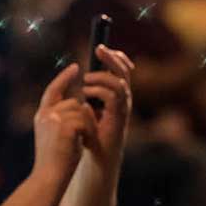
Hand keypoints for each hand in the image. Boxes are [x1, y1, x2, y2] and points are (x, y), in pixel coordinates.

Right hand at [32, 65, 98, 185]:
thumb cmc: (55, 162)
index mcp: (42, 115)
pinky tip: (82, 145)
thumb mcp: (56, 136)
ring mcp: (54, 118)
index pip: (54, 90)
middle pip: (74, 103)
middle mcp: (46, 114)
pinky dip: (88, 133)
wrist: (48, 177)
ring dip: (86, 127)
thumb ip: (63, 119)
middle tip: (81, 138)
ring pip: (82, 112)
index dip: (64, 77)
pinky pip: (85, 121)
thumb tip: (81, 106)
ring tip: (80, 144)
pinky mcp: (64, 125)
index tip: (76, 67)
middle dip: (83, 118)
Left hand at [80, 46, 135, 169]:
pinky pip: (113, 97)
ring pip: (119, 83)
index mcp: (118, 95)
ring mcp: (124, 109)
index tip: (101, 47)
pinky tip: (85, 94)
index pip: (123, 69)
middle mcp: (124, 99)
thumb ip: (90, 92)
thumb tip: (80, 73)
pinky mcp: (119, 118)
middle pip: (124, 71)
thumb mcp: (89, 108)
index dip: (116, 56)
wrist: (97, 158)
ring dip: (101, 77)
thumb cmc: (92, 134)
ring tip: (85, 81)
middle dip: (112, 58)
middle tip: (98, 49)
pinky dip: (98, 91)